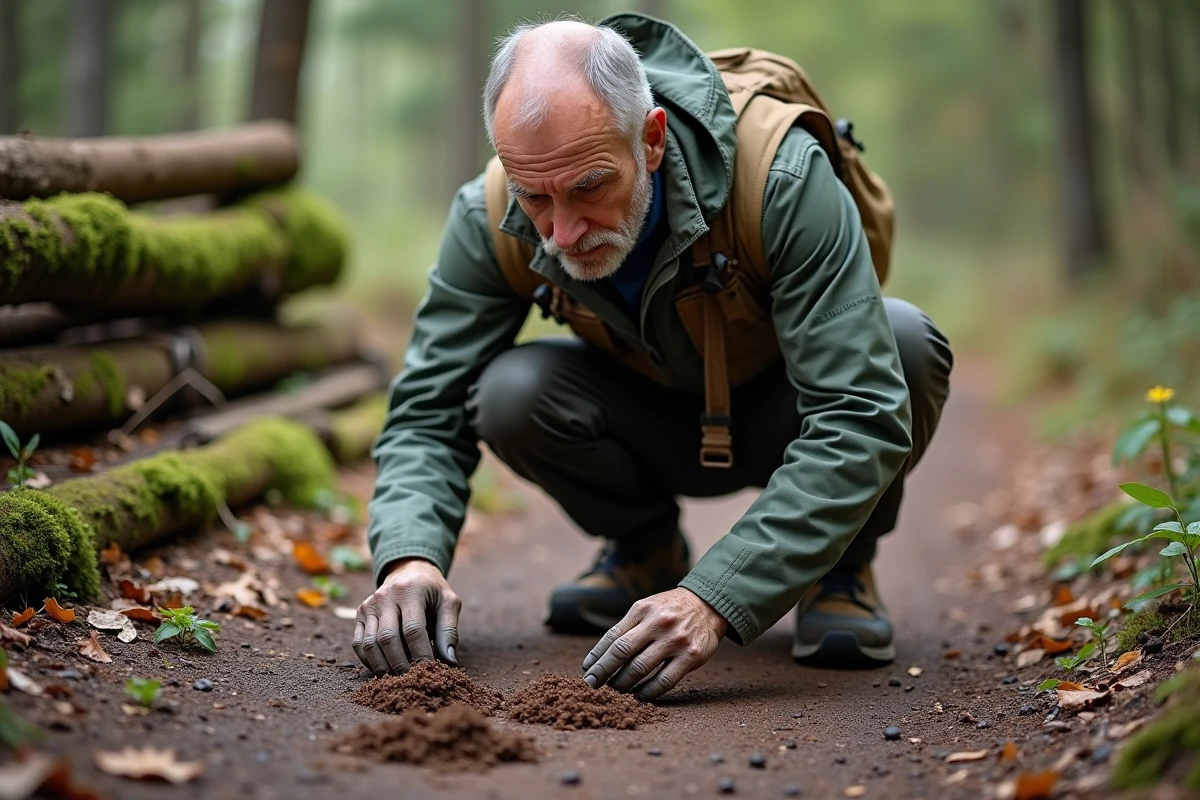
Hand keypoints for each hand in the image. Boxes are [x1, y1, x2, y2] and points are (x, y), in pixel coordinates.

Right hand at [352, 557, 461, 676]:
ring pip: (370, 643)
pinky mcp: (360, 614)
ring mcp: (369, 605)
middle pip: (388, 638)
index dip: (420, 654)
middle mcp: (385, 596)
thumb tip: (450, 662)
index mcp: (410, 590)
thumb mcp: (448, 603)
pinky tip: (383, 669)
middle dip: (400, 664)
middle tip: (411, 680)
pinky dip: (369, 661)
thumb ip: (449, 631)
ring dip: (383, 666)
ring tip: (397, 678)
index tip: (429, 671)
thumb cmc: (432, 591)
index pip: (413, 629)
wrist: (409, 572)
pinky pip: (359, 643)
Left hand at [581, 587, 726, 700]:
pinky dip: (647, 692)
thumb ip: (627, 629)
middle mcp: (658, 623)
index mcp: (642, 609)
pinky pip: (664, 681)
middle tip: (592, 685)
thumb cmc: (669, 611)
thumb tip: (598, 659)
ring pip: (640, 668)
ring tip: (615, 690)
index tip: (587, 670)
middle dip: (603, 672)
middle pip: (622, 652)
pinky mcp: (691, 656)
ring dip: (623, 683)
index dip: (597, 656)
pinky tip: (638, 695)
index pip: (612, 636)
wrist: (708, 604)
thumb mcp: (647, 609)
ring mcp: (675, 640)